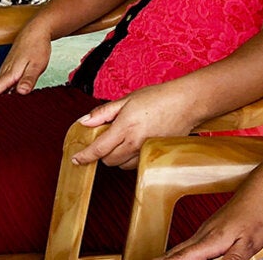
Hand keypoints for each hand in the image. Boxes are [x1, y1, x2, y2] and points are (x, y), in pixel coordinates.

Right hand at [0, 23, 51, 101]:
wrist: (35, 31)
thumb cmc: (36, 47)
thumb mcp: (37, 65)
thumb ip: (29, 79)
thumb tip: (22, 92)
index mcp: (10, 73)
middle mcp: (5, 73)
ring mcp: (7, 71)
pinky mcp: (11, 70)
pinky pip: (4, 85)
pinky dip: (1, 93)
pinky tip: (3, 100)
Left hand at [71, 84, 199, 169]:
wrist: (186, 103)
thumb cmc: (158, 98)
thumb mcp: (126, 100)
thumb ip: (104, 112)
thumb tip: (84, 122)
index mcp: (125, 128)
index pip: (99, 149)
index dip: (85, 156)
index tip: (76, 159)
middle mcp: (135, 143)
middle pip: (108, 161)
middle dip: (102, 154)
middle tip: (105, 138)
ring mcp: (146, 152)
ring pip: (122, 165)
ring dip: (116, 157)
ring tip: (122, 140)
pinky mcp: (155, 156)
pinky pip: (136, 164)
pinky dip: (130, 158)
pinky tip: (134, 144)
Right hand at [161, 169, 262, 259]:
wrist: (261, 191)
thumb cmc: (257, 214)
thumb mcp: (249, 244)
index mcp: (210, 240)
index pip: (182, 257)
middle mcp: (203, 234)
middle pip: (175, 252)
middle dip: (160, 259)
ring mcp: (206, 230)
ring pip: (181, 246)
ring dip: (167, 256)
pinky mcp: (211, 228)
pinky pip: (190, 243)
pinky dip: (179, 251)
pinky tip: (180, 254)